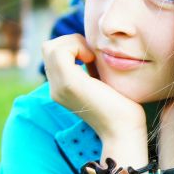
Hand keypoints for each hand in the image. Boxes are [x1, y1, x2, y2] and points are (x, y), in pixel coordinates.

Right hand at [42, 35, 147, 164]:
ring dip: (73, 43)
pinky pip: (59, 51)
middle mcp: (56, 89)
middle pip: (49, 48)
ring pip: (51, 47)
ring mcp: (59, 87)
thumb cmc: (123, 109)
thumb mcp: (102, 82)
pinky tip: (92, 59)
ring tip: (91, 57)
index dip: (72, 46)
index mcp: (62, 88)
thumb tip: (92, 50)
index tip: (93, 57)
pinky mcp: (69, 84)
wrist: (125, 131)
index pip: (53, 55)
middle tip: (92, 55)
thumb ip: (92, 68)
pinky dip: (76, 47)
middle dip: (71, 42)